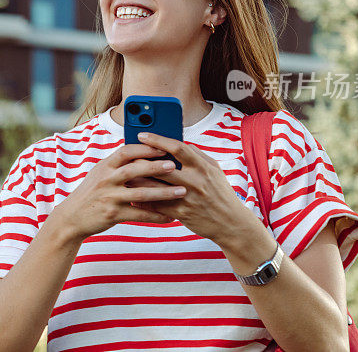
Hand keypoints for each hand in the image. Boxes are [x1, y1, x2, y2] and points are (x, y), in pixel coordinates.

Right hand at [53, 144, 189, 242]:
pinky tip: (170, 216)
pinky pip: (139, 215)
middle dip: (156, 167)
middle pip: (134, 170)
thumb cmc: (91, 193)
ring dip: (163, 193)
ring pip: (140, 194)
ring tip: (181, 191)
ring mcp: (110, 197)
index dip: (144, 148)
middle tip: (175, 166)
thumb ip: (118, 165)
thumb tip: (143, 154)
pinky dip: (156, 215)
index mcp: (104, 166)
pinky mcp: (113, 214)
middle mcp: (106, 180)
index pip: (125, 151)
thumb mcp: (100, 174)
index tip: (162, 147)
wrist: (72, 217)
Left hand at [131, 132, 256, 244]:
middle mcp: (195, 181)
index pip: (177, 148)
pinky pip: (158, 206)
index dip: (158, 140)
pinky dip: (144, 200)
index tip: (143, 135)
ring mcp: (187, 198)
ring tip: (126, 174)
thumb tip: (178, 142)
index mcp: (203, 167)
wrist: (230, 223)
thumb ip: (197, 155)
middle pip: (162, 167)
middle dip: (142, 160)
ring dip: (138, 180)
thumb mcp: (214, 170)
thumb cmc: (220, 192)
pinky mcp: (182, 214)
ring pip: (156, 187)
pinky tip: (134, 196)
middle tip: (128, 155)